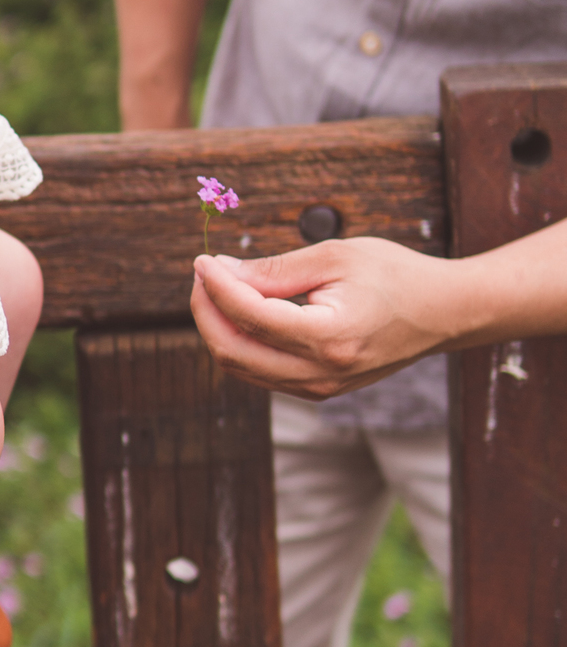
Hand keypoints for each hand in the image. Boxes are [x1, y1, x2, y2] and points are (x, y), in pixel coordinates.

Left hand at [190, 237, 457, 397]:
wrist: (444, 312)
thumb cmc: (395, 274)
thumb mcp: (335, 256)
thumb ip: (275, 270)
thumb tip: (221, 273)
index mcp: (329, 337)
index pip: (249, 315)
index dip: (217, 285)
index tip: (203, 259)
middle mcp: (321, 373)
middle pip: (232, 351)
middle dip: (206, 311)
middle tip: (204, 275)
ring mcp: (319, 388)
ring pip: (241, 367)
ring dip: (218, 328)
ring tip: (218, 288)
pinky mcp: (318, 390)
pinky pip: (260, 372)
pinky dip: (241, 343)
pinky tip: (241, 310)